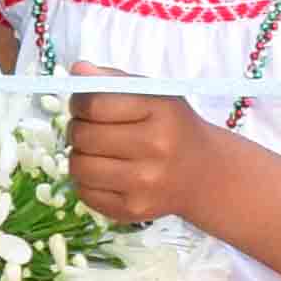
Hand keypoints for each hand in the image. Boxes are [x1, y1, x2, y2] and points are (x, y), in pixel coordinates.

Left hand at [64, 91, 208, 229]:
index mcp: (160, 112)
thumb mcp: (153, 95)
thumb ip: (113, 80)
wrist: (203, 174)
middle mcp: (155, 149)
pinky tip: (104, 173)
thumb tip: (77, 70)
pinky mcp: (133, 210)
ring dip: (78, 156)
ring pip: (78, 167)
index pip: (95, 104)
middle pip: (83, 136)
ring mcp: (145, 184)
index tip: (82, 105)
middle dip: (77, 129)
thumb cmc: (172, 127)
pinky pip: (85, 194)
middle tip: (88, 128)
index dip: (79, 102)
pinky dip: (86, 182)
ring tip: (95, 151)